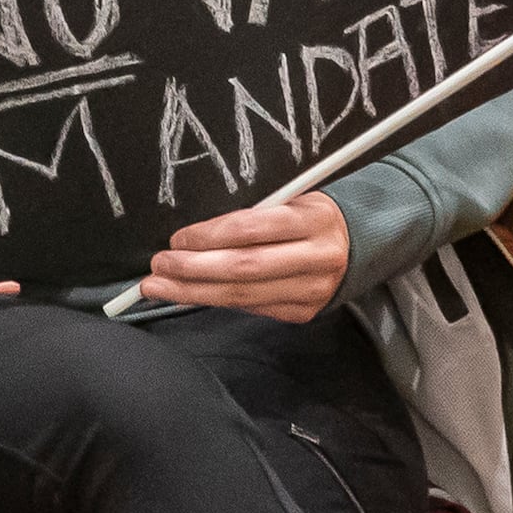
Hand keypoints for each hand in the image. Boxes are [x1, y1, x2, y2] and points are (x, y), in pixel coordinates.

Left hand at [132, 193, 350, 323]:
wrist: (355, 245)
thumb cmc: (309, 216)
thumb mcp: (292, 199)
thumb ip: (254, 215)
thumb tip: (196, 237)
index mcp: (313, 219)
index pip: (251, 229)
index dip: (209, 236)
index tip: (177, 239)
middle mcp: (317, 258)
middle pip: (244, 268)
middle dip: (194, 270)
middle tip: (157, 267)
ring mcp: (312, 290)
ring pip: (244, 295)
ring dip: (195, 292)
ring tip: (160, 286)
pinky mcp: (303, 313)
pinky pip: (252, 308)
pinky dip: (218, 300)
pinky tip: (192, 294)